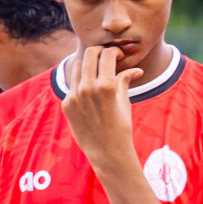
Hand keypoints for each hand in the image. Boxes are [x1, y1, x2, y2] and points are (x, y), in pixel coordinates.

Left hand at [61, 46, 141, 170]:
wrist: (106, 151)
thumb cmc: (121, 127)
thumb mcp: (125, 102)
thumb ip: (125, 81)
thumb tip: (136, 70)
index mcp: (106, 86)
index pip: (106, 54)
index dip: (114, 51)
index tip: (118, 56)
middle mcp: (87, 88)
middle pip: (89, 54)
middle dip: (99, 52)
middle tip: (107, 58)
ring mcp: (74, 95)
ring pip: (77, 66)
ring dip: (88, 65)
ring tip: (97, 74)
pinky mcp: (66, 103)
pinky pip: (72, 84)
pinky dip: (81, 82)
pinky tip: (90, 91)